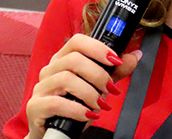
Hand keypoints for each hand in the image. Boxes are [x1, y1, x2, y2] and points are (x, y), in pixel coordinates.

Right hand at [24, 34, 140, 138]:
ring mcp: (40, 87)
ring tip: (100, 104)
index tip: (116, 60)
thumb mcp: (98, 86)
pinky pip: (56, 103)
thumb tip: (136, 55)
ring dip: (90, 93)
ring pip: (66, 79)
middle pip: (74, 60)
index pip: (77, 41)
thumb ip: (115, 71)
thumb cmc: (76, 105)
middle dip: (98, 75)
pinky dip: (78, 109)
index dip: (98, 48)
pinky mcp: (35, 106)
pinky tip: (89, 115)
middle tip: (110, 89)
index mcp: (63, 59)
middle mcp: (49, 69)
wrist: (57, 132)